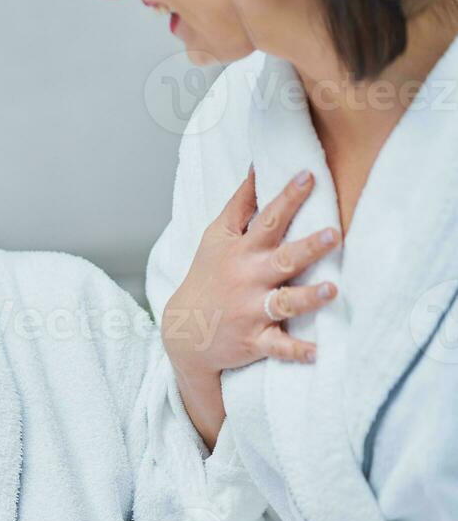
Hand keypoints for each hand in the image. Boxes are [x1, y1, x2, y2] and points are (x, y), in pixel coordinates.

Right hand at [163, 167, 339, 443]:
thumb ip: (240, 204)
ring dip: (307, 297)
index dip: (287, 197)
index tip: (308, 176)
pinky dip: (296, 352)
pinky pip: (278, 347)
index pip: (266, 219)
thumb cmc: (207, 277)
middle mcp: (247, 278)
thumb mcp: (215, 238)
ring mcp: (251, 310)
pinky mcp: (254, 340)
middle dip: (308, 247)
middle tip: (335, 232)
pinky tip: (318, 354)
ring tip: (331, 290)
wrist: (184, 330)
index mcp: (241, 251)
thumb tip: (258, 166)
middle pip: (282, 258)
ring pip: (283, 302)